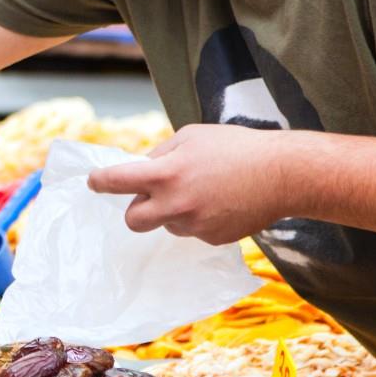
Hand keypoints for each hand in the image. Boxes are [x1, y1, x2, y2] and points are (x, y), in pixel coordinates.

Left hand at [85, 124, 292, 244]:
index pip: (117, 182)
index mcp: (166, 173)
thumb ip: (160, 155)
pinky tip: (218, 203)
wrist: (282, 175)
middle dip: (135, 210)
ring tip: (201, 190)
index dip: (99, 182)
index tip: (93, 183)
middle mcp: (175, 204)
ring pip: (166, 225)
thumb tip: (139, 170)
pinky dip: (197, 219)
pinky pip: (191, 231)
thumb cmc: (235, 148)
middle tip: (147, 197)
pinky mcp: (212, 239)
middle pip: (132, 221)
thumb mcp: (191, 137)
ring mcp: (194, 225)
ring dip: (171, 211)